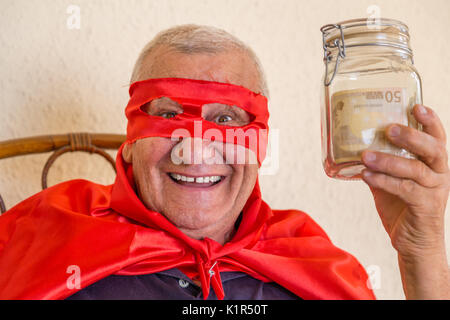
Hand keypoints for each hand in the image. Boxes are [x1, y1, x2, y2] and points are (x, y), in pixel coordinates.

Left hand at [360, 104, 449, 298]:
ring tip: (366, 155)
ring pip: (416, 169)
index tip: (416, 106)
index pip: (437, 137)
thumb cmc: (402, 207)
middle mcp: (439, 174)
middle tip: (389, 128)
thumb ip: (380, 165)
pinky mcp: (425, 206)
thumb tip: (354, 148)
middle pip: (433, 148)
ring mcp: (434, 191)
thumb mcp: (389, 181)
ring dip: (389, 160)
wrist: (414, 242)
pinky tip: (367, 176)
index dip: (430, 121)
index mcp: (432, 164)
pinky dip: (384, 181)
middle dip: (411, 136)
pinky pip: (405, 190)